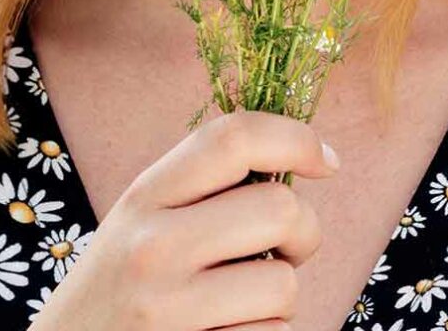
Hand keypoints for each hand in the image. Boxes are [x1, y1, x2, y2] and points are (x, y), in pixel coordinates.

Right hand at [28, 109, 340, 330]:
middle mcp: (151, 247)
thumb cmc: (121, 290)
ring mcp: (168, 308)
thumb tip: (302, 154)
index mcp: (143, 198)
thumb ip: (200, 190)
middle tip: (284, 252)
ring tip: (239, 303)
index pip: (232, 138)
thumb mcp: (139, 223)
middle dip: (304, 233)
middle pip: (280, 209)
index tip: (326, 162)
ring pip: (284, 284)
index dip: (296, 138)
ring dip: (280, 298)